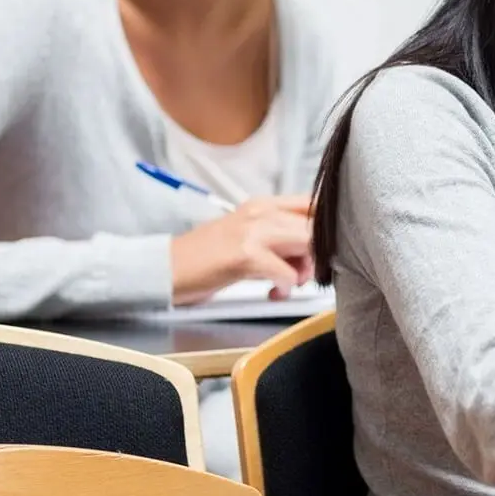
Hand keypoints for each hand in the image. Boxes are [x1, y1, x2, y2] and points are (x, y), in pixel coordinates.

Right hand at [169, 195, 315, 305]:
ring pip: (307, 242)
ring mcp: (253, 231)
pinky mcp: (245, 255)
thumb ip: (279, 238)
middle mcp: (261, 212)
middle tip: (303, 273)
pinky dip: (286, 287)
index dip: (328, 227)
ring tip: (288, 283)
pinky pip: (286, 272)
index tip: (324, 250)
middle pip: (315, 224)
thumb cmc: (206, 258)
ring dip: (305, 270)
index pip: (313, 203)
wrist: (166, 268)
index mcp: (263, 205)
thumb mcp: (247, 237)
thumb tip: (313, 253)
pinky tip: (273, 292)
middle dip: (318, 253)